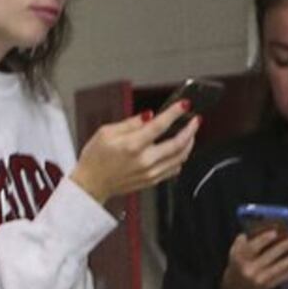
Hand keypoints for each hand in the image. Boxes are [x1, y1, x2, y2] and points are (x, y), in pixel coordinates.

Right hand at [71, 103, 197, 203]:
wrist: (91, 183)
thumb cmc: (95, 158)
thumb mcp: (106, 132)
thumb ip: (130, 123)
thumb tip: (148, 116)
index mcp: (132, 145)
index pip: (160, 125)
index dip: (175, 113)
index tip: (184, 105)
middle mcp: (145, 160)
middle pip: (178, 143)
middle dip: (191, 129)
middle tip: (195, 120)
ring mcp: (151, 172)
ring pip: (180, 157)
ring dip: (189, 144)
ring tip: (190, 133)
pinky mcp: (153, 181)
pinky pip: (175, 169)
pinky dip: (181, 158)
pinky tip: (179, 150)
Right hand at [218, 228, 287, 288]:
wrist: (236, 288)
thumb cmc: (239, 263)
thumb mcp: (236, 250)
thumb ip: (248, 239)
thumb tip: (267, 227)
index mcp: (239, 258)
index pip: (251, 248)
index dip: (263, 240)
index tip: (274, 233)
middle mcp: (250, 269)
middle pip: (269, 257)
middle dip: (283, 248)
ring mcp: (262, 279)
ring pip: (282, 267)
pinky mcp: (271, 285)